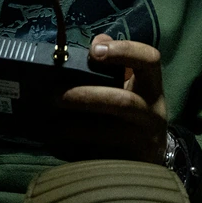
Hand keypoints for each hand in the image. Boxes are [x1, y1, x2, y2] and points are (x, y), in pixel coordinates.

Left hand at [55, 34, 167, 163]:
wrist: (152, 156)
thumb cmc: (134, 112)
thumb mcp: (134, 87)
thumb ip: (117, 63)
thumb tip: (98, 40)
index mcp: (152, 88)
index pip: (149, 60)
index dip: (123, 51)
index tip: (93, 51)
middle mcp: (151, 113)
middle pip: (121, 102)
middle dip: (85, 97)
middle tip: (55, 95)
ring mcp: (141, 141)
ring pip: (105, 132)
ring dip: (72, 126)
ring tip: (49, 123)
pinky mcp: (126, 163)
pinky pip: (94, 156)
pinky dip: (71, 148)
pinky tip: (55, 143)